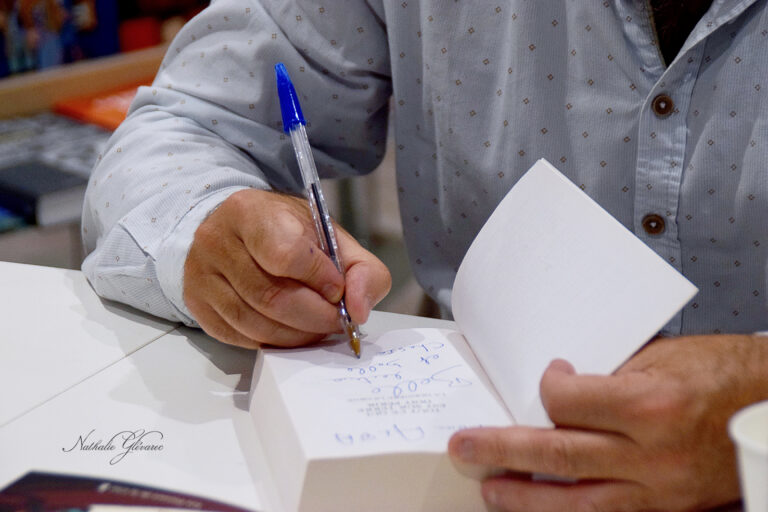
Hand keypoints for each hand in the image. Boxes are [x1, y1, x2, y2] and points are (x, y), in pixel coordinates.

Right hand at [183, 189, 390, 348]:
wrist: (239, 231)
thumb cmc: (288, 233)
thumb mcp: (330, 235)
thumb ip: (360, 269)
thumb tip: (359, 310)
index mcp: (249, 211)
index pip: (286, 254)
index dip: (319, 279)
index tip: (337, 288)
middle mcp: (216, 241)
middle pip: (271, 297)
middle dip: (314, 317)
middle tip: (336, 320)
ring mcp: (201, 276)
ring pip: (255, 324)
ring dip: (297, 335)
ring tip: (317, 327)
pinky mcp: (198, 306)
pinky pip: (241, 338)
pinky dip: (274, 342)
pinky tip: (291, 331)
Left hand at [448, 334, 767, 511]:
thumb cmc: (726, 374)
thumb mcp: (663, 356)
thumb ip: (607, 376)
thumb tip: (561, 388)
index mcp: (651, 405)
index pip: (566, 402)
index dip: (546, 388)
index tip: (546, 380)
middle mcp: (654, 454)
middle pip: (558, 455)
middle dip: (502, 451)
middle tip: (467, 446)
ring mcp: (662, 489)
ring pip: (578, 502)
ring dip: (526, 498)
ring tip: (492, 491)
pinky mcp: (669, 509)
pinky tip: (546, 508)